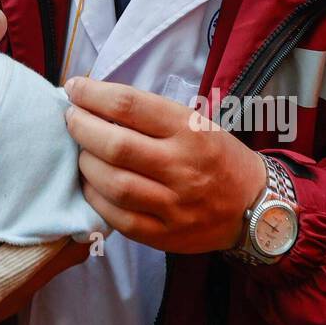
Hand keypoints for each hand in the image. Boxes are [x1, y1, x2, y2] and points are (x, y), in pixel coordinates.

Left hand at [64, 76, 267, 253]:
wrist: (254, 205)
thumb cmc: (215, 155)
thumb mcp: (194, 122)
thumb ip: (149, 114)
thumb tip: (92, 99)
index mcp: (190, 130)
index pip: (129, 105)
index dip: (92, 94)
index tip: (74, 88)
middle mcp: (183, 166)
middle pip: (115, 145)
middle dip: (81, 128)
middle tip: (70, 119)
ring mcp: (175, 205)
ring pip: (113, 183)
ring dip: (85, 163)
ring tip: (82, 152)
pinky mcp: (166, 235)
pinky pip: (118, 218)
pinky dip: (95, 198)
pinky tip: (91, 184)